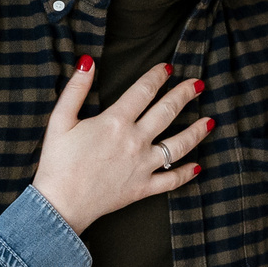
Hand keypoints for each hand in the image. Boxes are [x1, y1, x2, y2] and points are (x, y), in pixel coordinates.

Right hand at [31, 58, 209, 232]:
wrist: (60, 204)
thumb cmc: (57, 162)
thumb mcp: (60, 120)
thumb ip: (76, 89)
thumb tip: (88, 62)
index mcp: (115, 121)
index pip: (143, 91)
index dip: (157, 76)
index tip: (167, 67)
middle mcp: (135, 141)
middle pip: (167, 112)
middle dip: (184, 95)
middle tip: (197, 84)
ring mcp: (142, 165)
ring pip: (178, 145)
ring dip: (197, 131)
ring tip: (210, 121)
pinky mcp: (143, 188)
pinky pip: (171, 180)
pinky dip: (186, 174)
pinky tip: (197, 166)